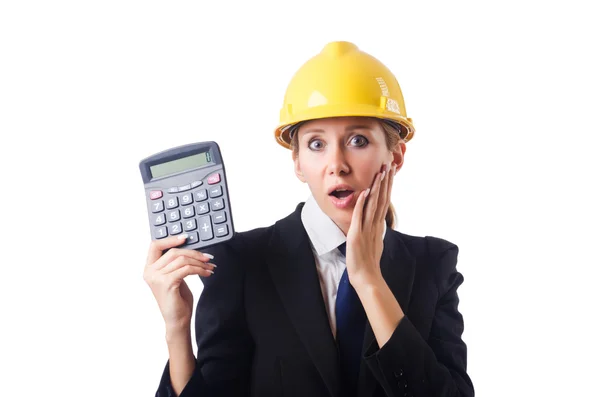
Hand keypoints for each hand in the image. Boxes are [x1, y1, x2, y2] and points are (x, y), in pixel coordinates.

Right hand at [143, 235, 216, 329]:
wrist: (177, 320)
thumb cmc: (177, 299)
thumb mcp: (175, 276)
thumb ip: (175, 262)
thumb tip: (190, 248)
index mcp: (149, 268)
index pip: (155, 245)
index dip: (171, 239)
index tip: (186, 238)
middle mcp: (150, 272)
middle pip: (173, 251)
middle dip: (194, 253)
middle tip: (207, 257)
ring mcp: (157, 278)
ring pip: (182, 259)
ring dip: (200, 262)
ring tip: (209, 267)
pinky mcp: (167, 283)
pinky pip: (187, 269)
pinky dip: (200, 269)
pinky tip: (207, 273)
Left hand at [346, 162, 395, 287]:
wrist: (366, 277)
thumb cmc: (368, 262)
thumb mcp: (372, 241)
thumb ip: (374, 230)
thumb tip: (377, 222)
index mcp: (377, 225)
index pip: (383, 201)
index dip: (386, 186)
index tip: (389, 172)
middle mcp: (374, 224)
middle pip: (382, 198)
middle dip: (385, 181)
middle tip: (388, 165)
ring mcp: (366, 228)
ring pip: (374, 204)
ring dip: (377, 187)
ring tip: (381, 172)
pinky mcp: (357, 234)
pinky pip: (360, 215)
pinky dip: (363, 203)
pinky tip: (366, 191)